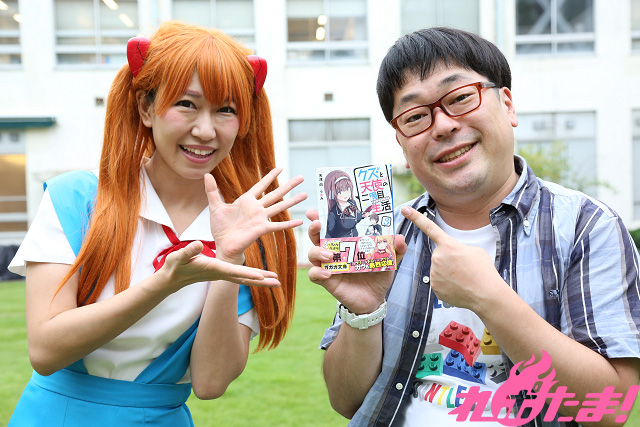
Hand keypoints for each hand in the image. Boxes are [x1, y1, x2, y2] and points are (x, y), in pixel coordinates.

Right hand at [161, 240, 280, 290]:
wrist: (172, 278)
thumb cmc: (175, 266)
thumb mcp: (179, 256)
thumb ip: (189, 251)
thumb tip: (198, 244)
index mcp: (214, 268)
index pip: (234, 272)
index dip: (248, 274)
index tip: (261, 276)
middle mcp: (221, 273)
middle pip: (245, 279)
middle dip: (262, 281)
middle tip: (278, 283)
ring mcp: (223, 274)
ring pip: (246, 278)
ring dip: (261, 280)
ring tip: (277, 281)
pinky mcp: (222, 273)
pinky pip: (241, 276)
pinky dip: (253, 276)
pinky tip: (262, 275)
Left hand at [205, 168, 306, 262]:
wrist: (222, 245)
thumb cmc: (220, 228)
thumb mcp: (215, 206)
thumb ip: (212, 190)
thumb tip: (206, 174)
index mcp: (246, 201)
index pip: (261, 185)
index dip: (270, 176)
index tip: (280, 167)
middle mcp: (256, 208)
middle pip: (275, 193)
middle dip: (288, 185)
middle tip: (301, 177)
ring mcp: (260, 218)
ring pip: (280, 206)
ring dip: (293, 201)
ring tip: (305, 194)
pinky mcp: (261, 229)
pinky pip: (277, 225)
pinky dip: (288, 224)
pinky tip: (300, 221)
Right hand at [306, 209, 406, 314]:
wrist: (375, 298)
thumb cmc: (378, 274)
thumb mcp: (389, 259)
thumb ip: (396, 249)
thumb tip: (399, 238)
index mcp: (346, 241)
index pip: (331, 226)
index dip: (321, 216)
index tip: (316, 211)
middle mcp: (334, 251)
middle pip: (316, 236)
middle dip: (314, 228)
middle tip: (317, 224)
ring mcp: (328, 265)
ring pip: (312, 253)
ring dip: (317, 251)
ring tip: (329, 255)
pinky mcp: (327, 280)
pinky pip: (314, 275)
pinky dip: (318, 272)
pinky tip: (328, 273)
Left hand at [400, 206, 503, 310]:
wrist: (486, 295)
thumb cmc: (484, 272)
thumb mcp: (475, 251)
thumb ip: (458, 249)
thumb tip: (452, 255)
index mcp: (448, 245)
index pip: (429, 227)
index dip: (416, 218)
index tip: (405, 210)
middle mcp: (438, 257)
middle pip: (440, 255)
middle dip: (449, 260)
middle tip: (464, 268)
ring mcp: (434, 273)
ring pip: (439, 269)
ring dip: (448, 273)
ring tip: (463, 278)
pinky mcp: (435, 287)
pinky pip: (439, 282)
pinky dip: (448, 285)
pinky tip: (459, 287)